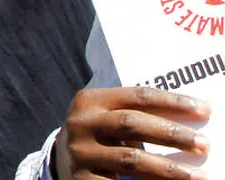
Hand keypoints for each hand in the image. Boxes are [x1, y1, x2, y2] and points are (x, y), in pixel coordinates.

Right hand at [54, 86, 208, 179]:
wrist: (63, 163)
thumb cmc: (100, 137)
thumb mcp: (108, 118)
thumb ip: (136, 115)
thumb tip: (189, 122)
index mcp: (90, 101)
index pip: (137, 96)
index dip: (172, 102)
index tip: (204, 110)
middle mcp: (81, 124)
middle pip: (132, 124)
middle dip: (172, 134)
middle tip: (204, 144)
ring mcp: (80, 153)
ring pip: (131, 159)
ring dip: (169, 168)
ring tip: (199, 176)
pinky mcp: (83, 179)